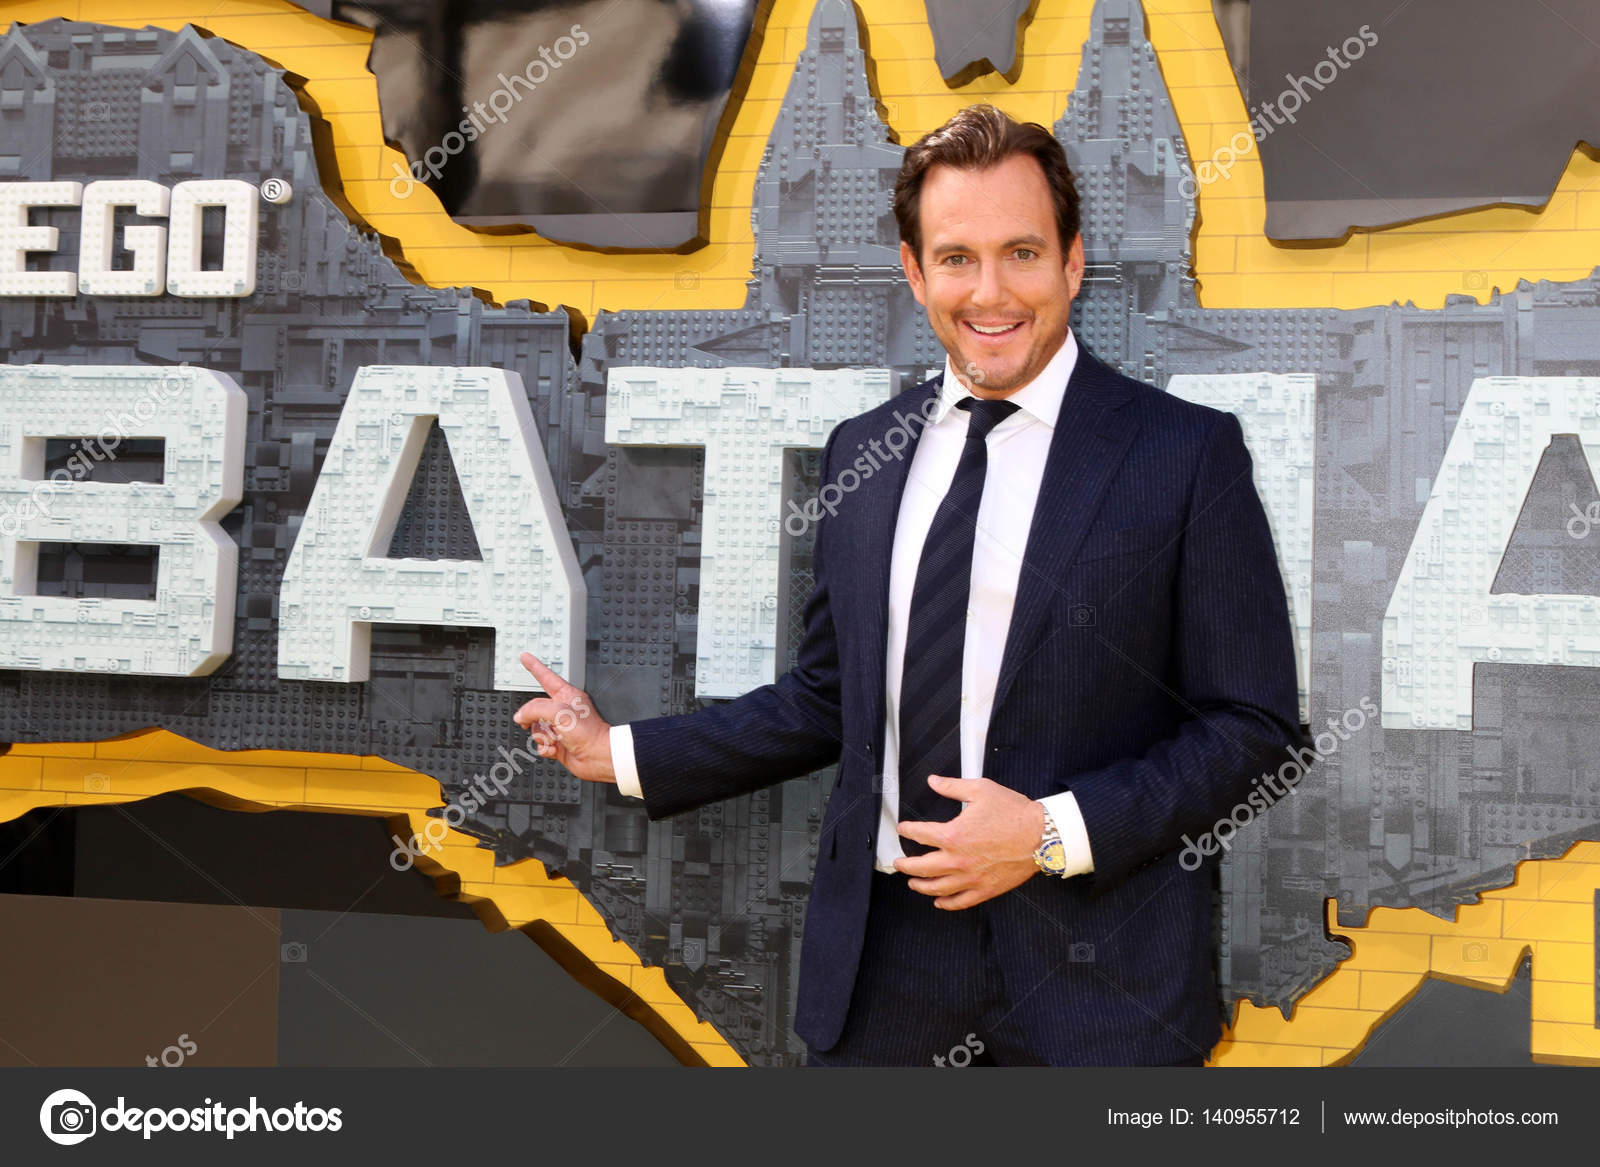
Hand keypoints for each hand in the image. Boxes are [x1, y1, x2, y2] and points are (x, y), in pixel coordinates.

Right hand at [512, 653, 615, 783]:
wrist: (598, 757)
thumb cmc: (589, 733)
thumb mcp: (559, 713)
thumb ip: (535, 709)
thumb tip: (521, 716)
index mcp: (566, 695)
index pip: (546, 676)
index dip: (534, 666)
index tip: (525, 657)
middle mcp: (562, 710)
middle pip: (535, 708)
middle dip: (534, 719)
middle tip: (539, 723)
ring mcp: (559, 728)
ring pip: (536, 727)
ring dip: (542, 736)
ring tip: (555, 738)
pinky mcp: (558, 743)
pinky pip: (541, 743)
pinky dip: (545, 748)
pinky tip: (555, 748)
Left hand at [894, 776, 1045, 909]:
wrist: (1042, 836)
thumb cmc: (1014, 813)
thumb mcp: (980, 790)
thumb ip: (952, 787)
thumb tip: (933, 781)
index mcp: (953, 835)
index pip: (920, 835)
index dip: (907, 831)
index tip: (903, 829)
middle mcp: (958, 860)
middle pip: (921, 867)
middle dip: (905, 864)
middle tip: (898, 862)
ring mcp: (971, 878)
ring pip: (937, 888)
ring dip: (920, 886)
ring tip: (913, 883)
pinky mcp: (985, 889)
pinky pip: (960, 901)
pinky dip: (946, 903)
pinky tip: (939, 901)